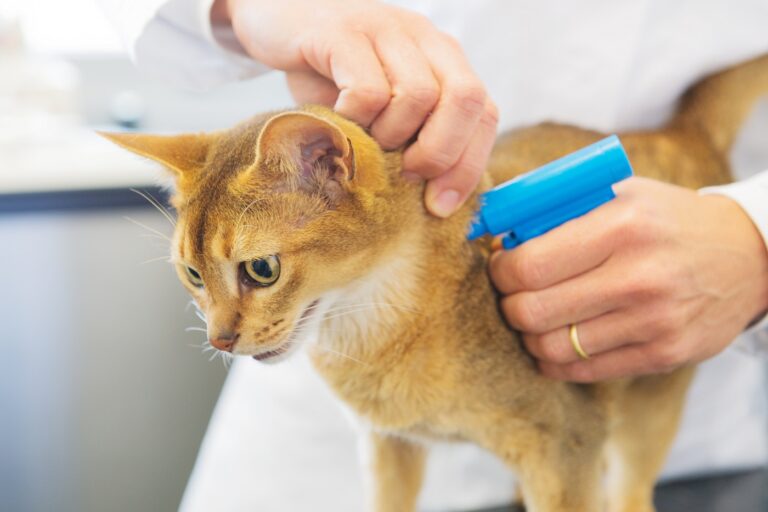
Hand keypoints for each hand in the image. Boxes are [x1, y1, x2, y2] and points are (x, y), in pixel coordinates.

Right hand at [214, 0, 497, 216]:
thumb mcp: (379, 108)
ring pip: (418, 97)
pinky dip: (355, 120)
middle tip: (407, 174)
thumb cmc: (330, 74)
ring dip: (391, 136)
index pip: (484, 112)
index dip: (469, 164)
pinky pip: (367, 91)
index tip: (441, 205)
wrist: (274, 18)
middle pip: (466, 99)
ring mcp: (385, 30)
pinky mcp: (342, 32)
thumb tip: (433, 200)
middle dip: (440, 153)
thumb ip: (409, 138)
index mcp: (443, 59)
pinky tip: (337, 120)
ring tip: (365, 141)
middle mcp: (423, 38)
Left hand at [489, 177, 767, 381]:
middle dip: (508, 304)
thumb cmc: (667, 220)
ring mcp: (653, 321)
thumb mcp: (621, 194)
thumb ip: (560, 207)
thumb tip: (498, 229)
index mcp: (622, 226)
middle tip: (513, 294)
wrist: (749, 256)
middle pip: (531, 311)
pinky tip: (555, 342)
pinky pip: (582, 371)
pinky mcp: (663, 354)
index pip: (529, 265)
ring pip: (551, 347)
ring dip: (528, 336)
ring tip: (534, 319)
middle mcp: (638, 276)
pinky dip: (553, 360)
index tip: (502, 265)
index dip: (500, 270)